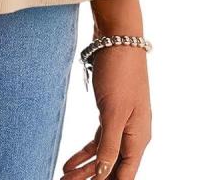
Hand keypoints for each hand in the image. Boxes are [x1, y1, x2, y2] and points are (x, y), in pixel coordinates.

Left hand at [61, 45, 151, 178]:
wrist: (117, 39)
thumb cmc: (120, 73)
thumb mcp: (113, 111)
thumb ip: (111, 144)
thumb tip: (107, 172)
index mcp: (139, 137)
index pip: (125, 174)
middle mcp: (133, 134)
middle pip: (113, 167)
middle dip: (92, 179)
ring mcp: (122, 123)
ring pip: (103, 155)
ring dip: (85, 169)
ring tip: (65, 178)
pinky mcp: (110, 112)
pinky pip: (98, 140)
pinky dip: (84, 152)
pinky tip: (69, 162)